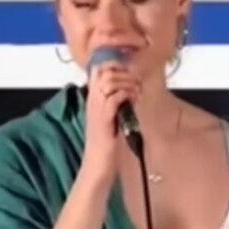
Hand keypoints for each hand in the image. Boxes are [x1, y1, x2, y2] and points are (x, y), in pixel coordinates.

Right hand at [82, 58, 141, 181]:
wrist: (98, 163)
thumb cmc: (105, 144)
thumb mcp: (110, 119)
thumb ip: (115, 104)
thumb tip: (129, 91)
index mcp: (93, 99)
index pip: (98, 69)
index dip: (114, 65)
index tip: (130, 73)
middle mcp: (92, 100)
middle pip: (103, 70)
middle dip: (123, 72)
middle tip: (136, 83)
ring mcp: (96, 107)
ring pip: (109, 80)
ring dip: (126, 82)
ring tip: (137, 91)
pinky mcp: (104, 116)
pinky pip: (115, 96)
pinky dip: (127, 95)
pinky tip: (135, 100)